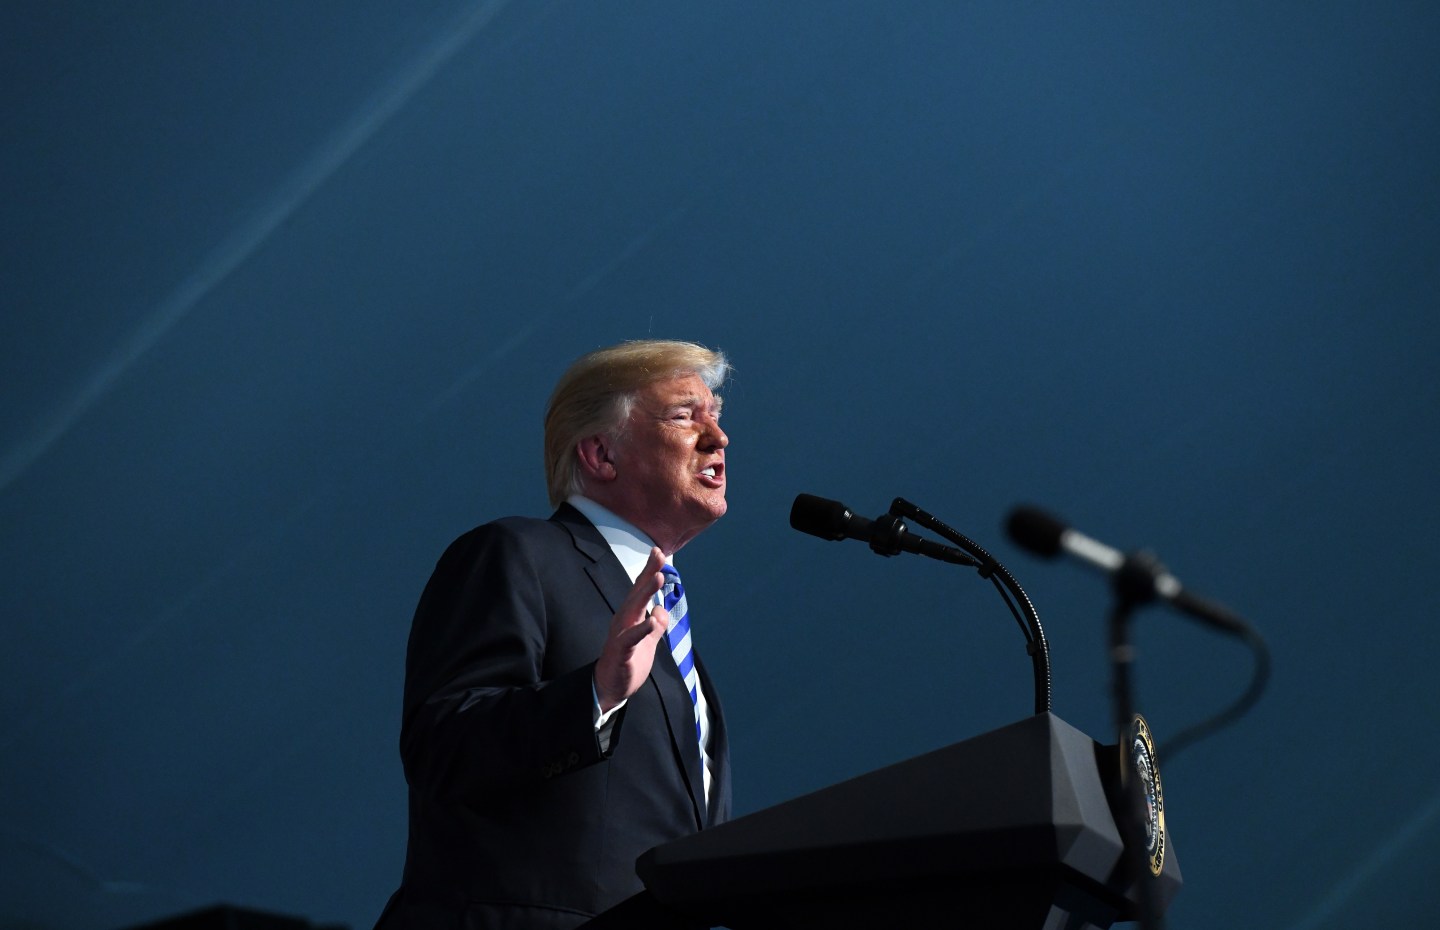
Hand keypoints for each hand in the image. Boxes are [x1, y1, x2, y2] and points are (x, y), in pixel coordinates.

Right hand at [594, 547, 669, 711]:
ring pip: (633, 610)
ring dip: (645, 593)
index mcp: (630, 618)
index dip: (649, 571)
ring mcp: (620, 635)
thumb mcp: (648, 643)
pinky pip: (631, 638)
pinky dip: (641, 629)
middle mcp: (624, 622)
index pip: (641, 590)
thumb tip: (661, 610)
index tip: (658, 552)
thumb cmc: (627, 664)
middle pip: (637, 593)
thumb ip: (655, 626)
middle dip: (648, 573)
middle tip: (659, 555)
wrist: (610, 689)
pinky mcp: (620, 652)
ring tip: (658, 577)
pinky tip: (652, 620)